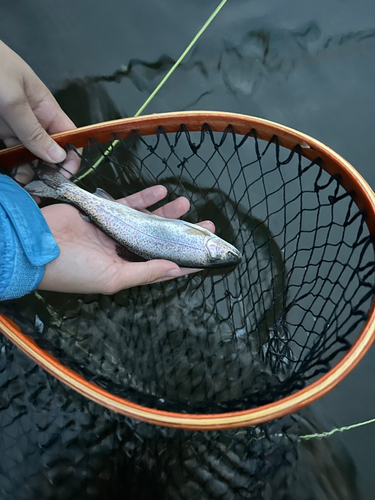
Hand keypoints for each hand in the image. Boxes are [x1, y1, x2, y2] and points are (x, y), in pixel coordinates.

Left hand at [0, 41, 77, 182]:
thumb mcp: (14, 100)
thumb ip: (33, 131)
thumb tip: (58, 157)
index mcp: (45, 108)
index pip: (68, 136)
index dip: (71, 156)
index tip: (66, 177)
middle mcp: (33, 119)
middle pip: (49, 149)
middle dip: (48, 169)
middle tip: (43, 189)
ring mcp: (15, 125)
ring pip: (29, 154)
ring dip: (29, 172)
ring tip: (25, 187)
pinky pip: (10, 152)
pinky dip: (12, 165)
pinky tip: (13, 176)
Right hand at [38, 186, 214, 293]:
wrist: (39, 246)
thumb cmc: (74, 271)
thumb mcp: (113, 278)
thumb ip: (145, 272)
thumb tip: (175, 270)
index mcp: (127, 270)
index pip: (162, 266)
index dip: (184, 262)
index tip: (205, 257)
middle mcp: (123, 251)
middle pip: (160, 240)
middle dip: (183, 232)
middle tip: (206, 224)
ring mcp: (115, 231)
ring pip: (147, 220)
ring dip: (167, 212)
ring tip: (186, 204)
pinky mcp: (104, 213)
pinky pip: (129, 204)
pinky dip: (144, 197)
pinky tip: (161, 191)